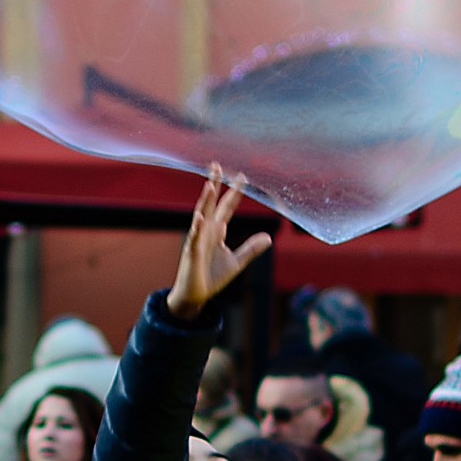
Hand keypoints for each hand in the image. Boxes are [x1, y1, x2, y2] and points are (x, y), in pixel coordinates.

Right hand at [167, 165, 271, 319]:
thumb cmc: (212, 277)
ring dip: (205, 201)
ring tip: (210, 184)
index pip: (227, 207)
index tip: (242, 176)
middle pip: (211, 203)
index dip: (234, 192)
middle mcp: (206, 231)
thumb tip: (269, 237)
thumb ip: (251, 248)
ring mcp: (198, 240)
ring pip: (201, 216)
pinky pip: (194, 239)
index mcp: (217, 231)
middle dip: (214, 184)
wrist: (195, 295)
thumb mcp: (237, 262)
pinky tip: (200, 218)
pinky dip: (197, 228)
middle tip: (216, 165)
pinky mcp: (192, 254)